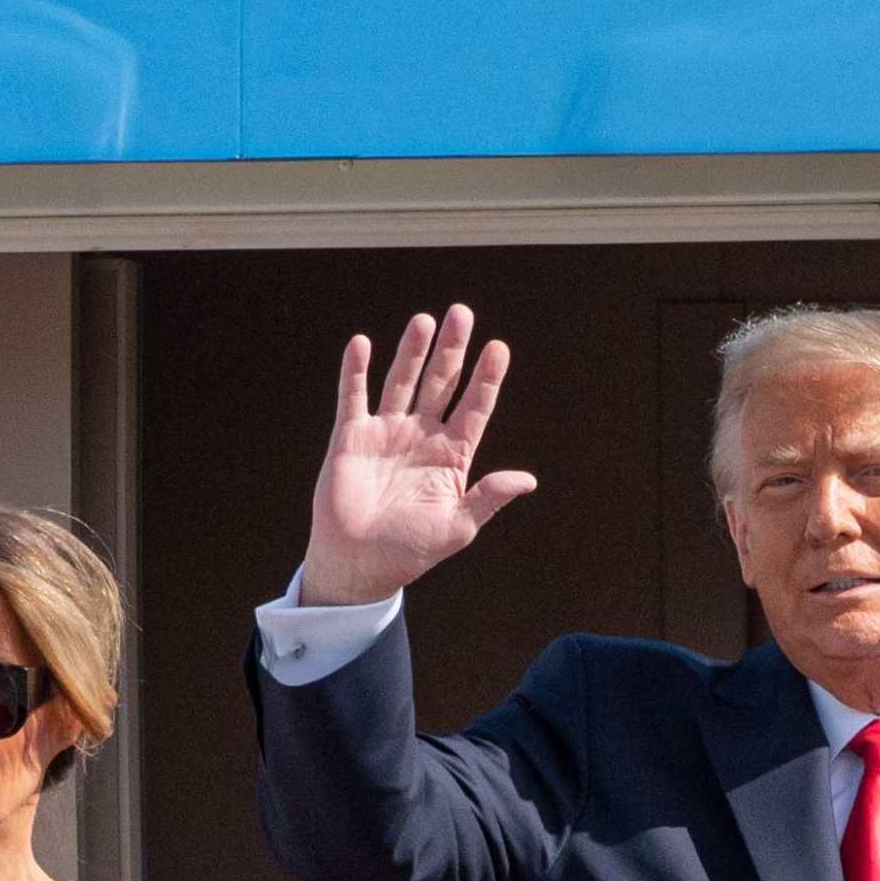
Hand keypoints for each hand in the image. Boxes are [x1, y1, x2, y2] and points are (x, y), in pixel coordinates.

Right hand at [297, 304, 538, 608]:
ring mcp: (386, 433)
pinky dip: (355, 372)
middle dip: (452, 350)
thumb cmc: (409, 551)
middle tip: (462, 314)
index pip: (474, 407)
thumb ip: (488, 499)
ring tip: (424, 321)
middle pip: (440, 383)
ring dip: (412, 352)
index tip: (498, 349)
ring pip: (402, 382)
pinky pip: (354, 397)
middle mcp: (421, 436)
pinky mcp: (351, 437)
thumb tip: (528, 480)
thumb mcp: (457, 527)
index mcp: (451, 455)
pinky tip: (362, 344)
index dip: (486, 379)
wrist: (358, 566)